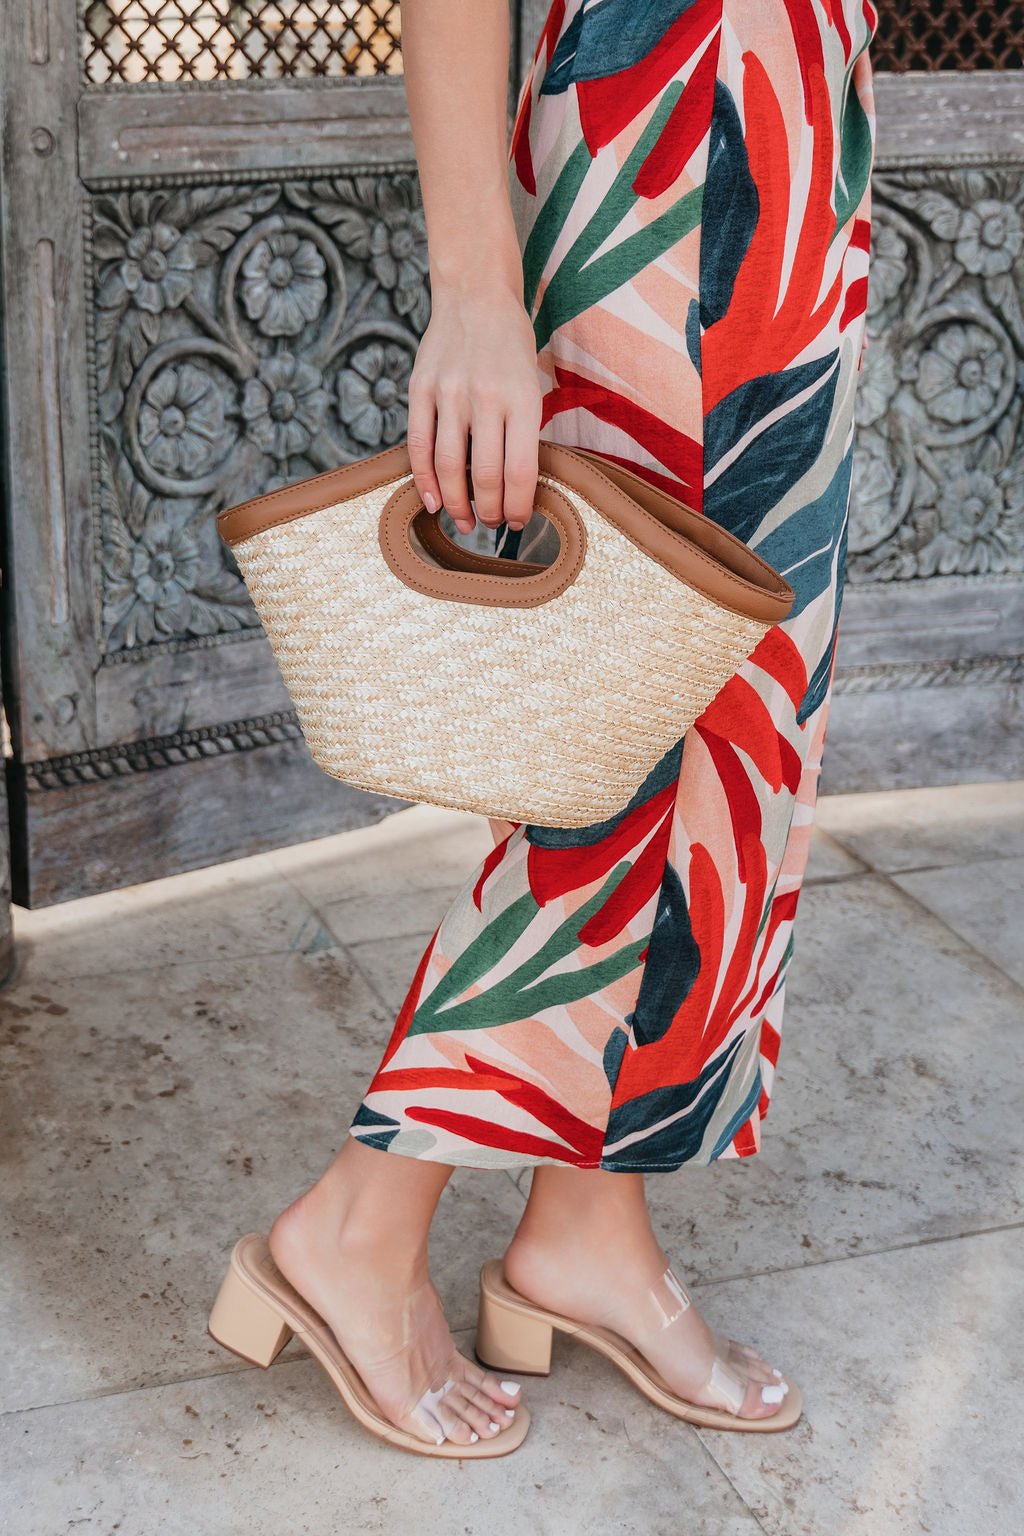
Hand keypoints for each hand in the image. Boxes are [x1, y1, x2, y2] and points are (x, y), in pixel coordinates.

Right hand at [407, 279, 542, 535]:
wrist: (475, 293)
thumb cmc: (511, 345)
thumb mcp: (531, 383)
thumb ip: (523, 430)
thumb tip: (514, 488)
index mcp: (521, 398)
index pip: (520, 471)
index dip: (520, 506)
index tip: (520, 521)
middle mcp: (484, 397)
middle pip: (484, 476)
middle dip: (490, 512)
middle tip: (493, 525)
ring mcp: (449, 393)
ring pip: (448, 468)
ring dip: (457, 505)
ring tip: (465, 521)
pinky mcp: (420, 389)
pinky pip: (419, 446)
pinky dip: (425, 480)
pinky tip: (434, 501)